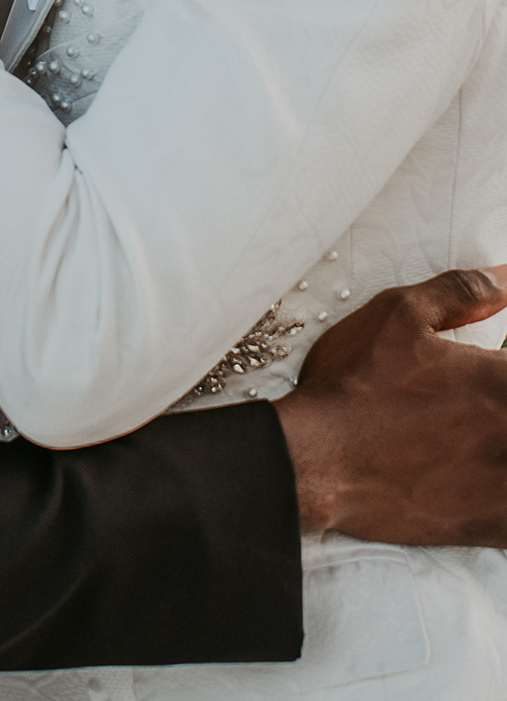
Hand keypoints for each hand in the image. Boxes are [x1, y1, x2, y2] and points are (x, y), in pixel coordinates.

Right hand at [275, 264, 506, 542]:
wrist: (317, 460)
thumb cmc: (355, 384)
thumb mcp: (398, 315)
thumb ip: (461, 292)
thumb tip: (505, 278)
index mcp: (503, 381)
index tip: (495, 372)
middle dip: (506, 407)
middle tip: (478, 403)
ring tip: (487, 439)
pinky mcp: (493, 526)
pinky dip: (506, 497)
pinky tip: (492, 479)